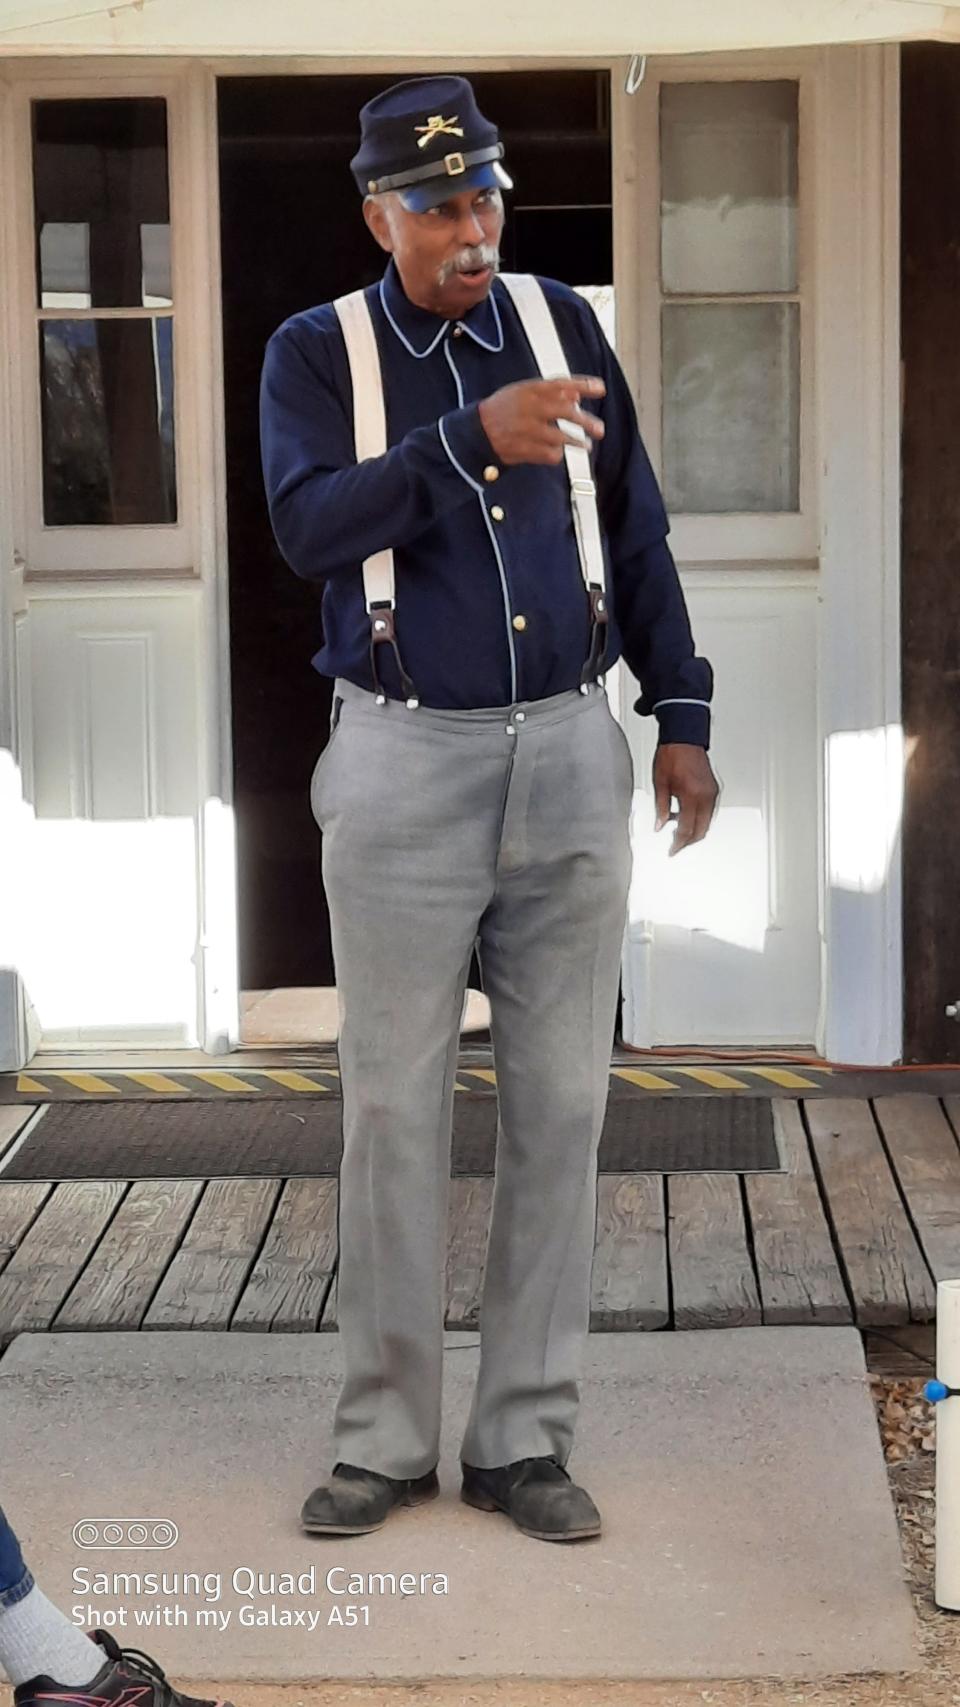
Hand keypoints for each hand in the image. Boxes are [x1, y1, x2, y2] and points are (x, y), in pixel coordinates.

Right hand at [478, 376, 605, 466]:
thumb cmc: (503, 409)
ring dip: (576, 442)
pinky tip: (557, 452)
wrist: (477, 432)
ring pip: (561, 437)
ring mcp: (527, 430)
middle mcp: (530, 408)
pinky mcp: (524, 450)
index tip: (601, 388)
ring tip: (586, 445)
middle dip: (586, 422)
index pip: (561, 384)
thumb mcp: (522, 392)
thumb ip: (549, 393)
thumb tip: (576, 397)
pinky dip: (557, 454)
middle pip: (565, 412)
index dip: (583, 385)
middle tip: (599, 430)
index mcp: (529, 390)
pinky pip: (550, 454)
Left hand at [653, 744, 719, 857]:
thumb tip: (659, 826)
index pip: (687, 829)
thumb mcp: (660, 784)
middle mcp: (706, 796)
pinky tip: (684, 815)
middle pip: (701, 830)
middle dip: (688, 841)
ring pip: (706, 822)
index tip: (672, 850)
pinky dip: (698, 818)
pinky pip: (708, 811)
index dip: (678, 844)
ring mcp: (712, 792)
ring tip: (676, 829)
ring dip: (693, 829)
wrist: (684, 737)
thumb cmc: (672, 755)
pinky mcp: (713, 789)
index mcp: (691, 796)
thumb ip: (660, 808)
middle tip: (675, 845)